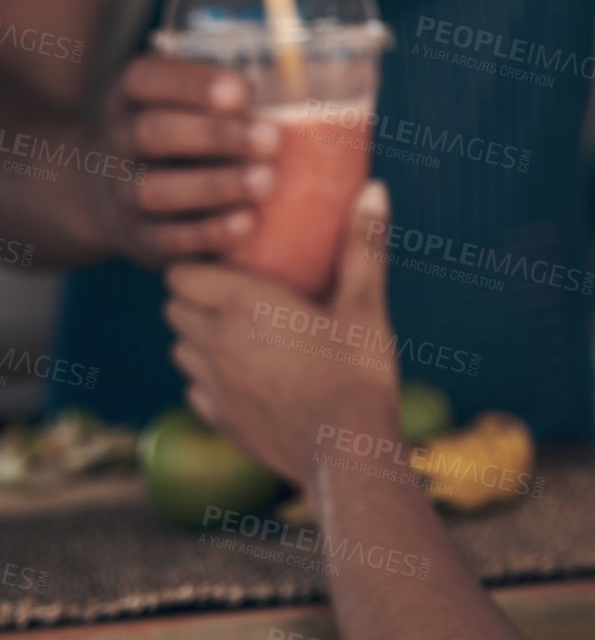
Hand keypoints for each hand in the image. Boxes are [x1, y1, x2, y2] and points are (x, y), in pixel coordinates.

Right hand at [91, 56, 279, 266]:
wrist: (117, 199)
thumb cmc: (185, 141)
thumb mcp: (191, 106)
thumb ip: (236, 98)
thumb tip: (320, 92)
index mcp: (133, 97)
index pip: (146, 78)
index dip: (190, 83)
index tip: (242, 91)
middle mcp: (119, 140)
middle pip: (152, 132)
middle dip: (214, 135)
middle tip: (271, 139)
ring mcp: (123, 192)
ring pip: (155, 188)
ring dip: (215, 185)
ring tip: (267, 181)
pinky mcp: (140, 239)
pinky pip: (168, 239)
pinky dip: (209, 232)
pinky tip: (249, 223)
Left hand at [164, 180, 399, 499]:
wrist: (347, 453)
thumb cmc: (358, 373)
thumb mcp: (366, 305)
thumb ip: (363, 246)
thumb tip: (374, 186)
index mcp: (241, 305)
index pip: (181, 273)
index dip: (199, 266)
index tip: (232, 265)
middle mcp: (213, 343)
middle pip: (174, 307)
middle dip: (196, 298)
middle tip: (241, 295)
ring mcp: (211, 386)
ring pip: (180, 348)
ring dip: (199, 338)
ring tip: (242, 335)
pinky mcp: (219, 420)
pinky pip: (195, 390)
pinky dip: (211, 380)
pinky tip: (249, 379)